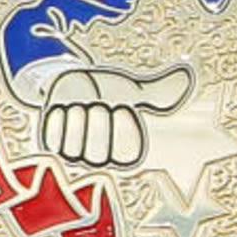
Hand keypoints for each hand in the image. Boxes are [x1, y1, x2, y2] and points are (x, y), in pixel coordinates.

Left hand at [35, 64, 192, 167]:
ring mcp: (75, 155)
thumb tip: (185, 76)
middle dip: (99, 118)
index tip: (120, 106)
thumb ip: (159, 90)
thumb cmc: (106, 90)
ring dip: (77, 114)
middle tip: (98, 104)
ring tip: (80, 105)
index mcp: (125, 153)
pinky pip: (55, 134)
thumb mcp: (132, 90)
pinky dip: (58, 114)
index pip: (126, 149)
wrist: (74, 83)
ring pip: (76, 142)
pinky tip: (63, 108)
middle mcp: (101, 161)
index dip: (123, 121)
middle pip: (99, 150)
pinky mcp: (51, 146)